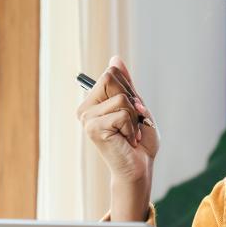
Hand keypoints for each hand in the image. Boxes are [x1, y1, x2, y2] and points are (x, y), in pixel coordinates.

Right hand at [76, 56, 158, 219]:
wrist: (140, 168)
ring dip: (134, 117)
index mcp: (94, 100)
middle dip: (132, 100)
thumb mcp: (136, 107)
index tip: (135, 110)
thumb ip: (125, 84)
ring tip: (130, 134)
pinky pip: (122, 114)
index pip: (111, 73)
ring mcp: (87, 118)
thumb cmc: (139, 141)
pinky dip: (132, 128)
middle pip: (111, 78)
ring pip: (120, 98)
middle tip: (134, 122)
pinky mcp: (93, 128)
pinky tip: (127, 141)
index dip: (130, 89)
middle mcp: (86, 108)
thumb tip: (115, 58)